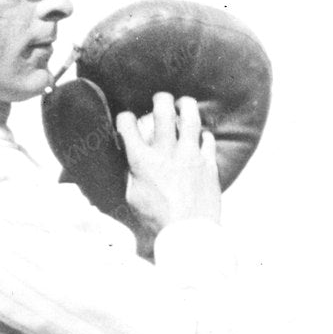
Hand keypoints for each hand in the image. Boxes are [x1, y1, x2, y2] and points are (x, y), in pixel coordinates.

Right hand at [116, 92, 221, 244]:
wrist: (188, 234)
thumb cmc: (157, 221)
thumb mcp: (133, 198)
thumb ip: (131, 175)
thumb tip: (129, 162)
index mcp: (142, 161)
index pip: (128, 126)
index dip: (125, 118)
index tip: (126, 120)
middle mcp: (166, 153)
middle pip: (162, 110)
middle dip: (160, 99)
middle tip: (160, 99)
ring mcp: (190, 156)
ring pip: (190, 116)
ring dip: (186, 105)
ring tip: (183, 103)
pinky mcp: (208, 164)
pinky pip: (208, 139)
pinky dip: (202, 135)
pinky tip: (199, 136)